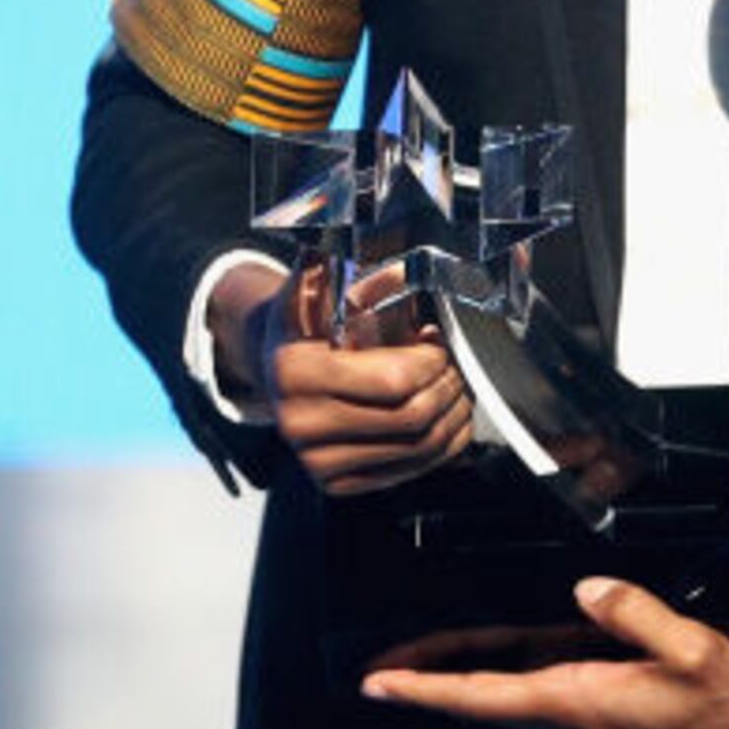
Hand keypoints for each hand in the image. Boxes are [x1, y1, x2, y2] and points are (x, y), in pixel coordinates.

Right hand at [211, 260, 474, 498]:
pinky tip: (447, 418)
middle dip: (448, 387)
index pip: (394, 381)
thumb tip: (369, 244)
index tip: (438, 342)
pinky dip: (443, 446)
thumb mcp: (310, 291)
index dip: (432, 362)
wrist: (271, 368)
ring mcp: (318, 462)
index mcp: (296, 372)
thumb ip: (339, 269)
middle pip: (412, 418)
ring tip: (457, 388)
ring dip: (453, 416)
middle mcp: (301, 425)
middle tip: (456, 365)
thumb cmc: (302, 328)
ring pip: (418, 449)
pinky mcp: (335, 484)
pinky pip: (409, 471)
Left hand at [359, 578, 728, 728]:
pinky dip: (506, 678)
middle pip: (483, 699)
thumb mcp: (695, 649)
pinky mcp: (602, 720)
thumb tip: (587, 590)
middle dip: (430, 680)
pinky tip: (501, 657)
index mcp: (581, 703)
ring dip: (465, 678)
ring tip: (423, 654)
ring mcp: (585, 726)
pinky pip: (539, 698)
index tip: (379, 684)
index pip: (485, 695)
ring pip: (508, 699)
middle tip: (380, 666)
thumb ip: (637, 614)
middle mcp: (573, 723)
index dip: (427, 688)